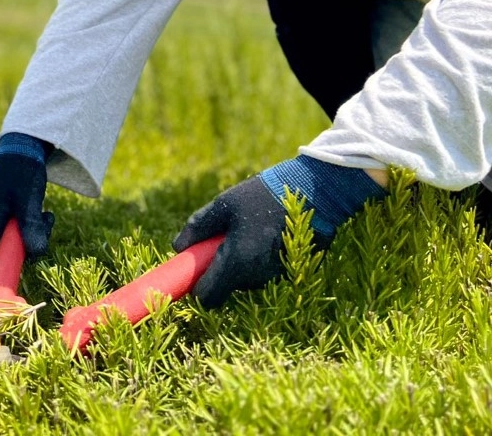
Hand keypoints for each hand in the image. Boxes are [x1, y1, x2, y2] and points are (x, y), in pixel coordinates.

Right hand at [0, 132, 55, 257]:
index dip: (16, 248)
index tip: (35, 244)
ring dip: (32, 228)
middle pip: (5, 238)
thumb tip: (35, 252)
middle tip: (46, 223)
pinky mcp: (0, 203)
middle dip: (28, 236)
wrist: (24, 146)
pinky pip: (13, 221)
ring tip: (46, 215)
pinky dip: (28, 219)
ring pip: (12, 230)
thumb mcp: (29, 202)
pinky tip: (40, 211)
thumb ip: (30, 228)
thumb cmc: (24, 172)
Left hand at [174, 155, 385, 308]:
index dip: (196, 287)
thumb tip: (177, 247)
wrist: (314, 193)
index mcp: (236, 263)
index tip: (194, 269)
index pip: (207, 298)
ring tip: (248, 229)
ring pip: (246, 279)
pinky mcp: (290, 271)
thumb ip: (198, 227)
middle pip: (227, 287)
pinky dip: (258, 259)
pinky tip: (265, 233)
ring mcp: (275, 276)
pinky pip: (264, 272)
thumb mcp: (223, 205)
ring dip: (240, 262)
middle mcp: (256, 278)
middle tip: (222, 238)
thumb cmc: (262, 196)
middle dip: (219, 269)